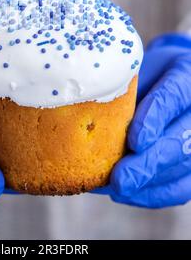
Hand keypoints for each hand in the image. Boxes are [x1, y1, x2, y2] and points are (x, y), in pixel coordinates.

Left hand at [95, 33, 190, 207]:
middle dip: (148, 164)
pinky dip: (151, 195)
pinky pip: (178, 187)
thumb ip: (122, 87)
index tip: (135, 141)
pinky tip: (125, 193)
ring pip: (180, 169)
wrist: (170, 78)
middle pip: (179, 142)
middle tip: (120, 179)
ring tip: (114, 188)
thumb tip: (84, 107)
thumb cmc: (147, 73)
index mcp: (184, 80)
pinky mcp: (189, 165)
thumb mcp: (136, 68)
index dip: (153, 121)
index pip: (172, 98)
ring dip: (146, 184)